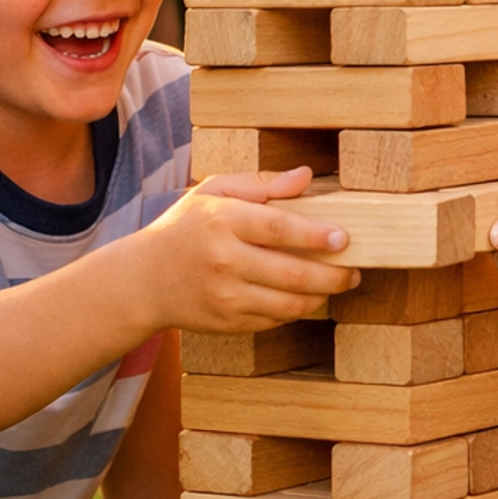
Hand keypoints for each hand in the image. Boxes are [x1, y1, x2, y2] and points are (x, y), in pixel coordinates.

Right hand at [130, 166, 359, 334]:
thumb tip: (305, 176)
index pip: (278, 229)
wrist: (144, 280)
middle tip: (353, 268)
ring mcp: (226, 296)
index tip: (344, 238)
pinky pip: (275, 319)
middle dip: (333, 274)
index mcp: (223, 221)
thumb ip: (261, 183)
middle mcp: (224, 261)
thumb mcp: (214, 191)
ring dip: (322, 295)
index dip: (316, 236)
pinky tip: (307, 296)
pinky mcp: (228, 323)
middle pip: (292, 273)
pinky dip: (297, 309)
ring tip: (339, 282)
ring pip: (289, 303)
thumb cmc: (185, 228)